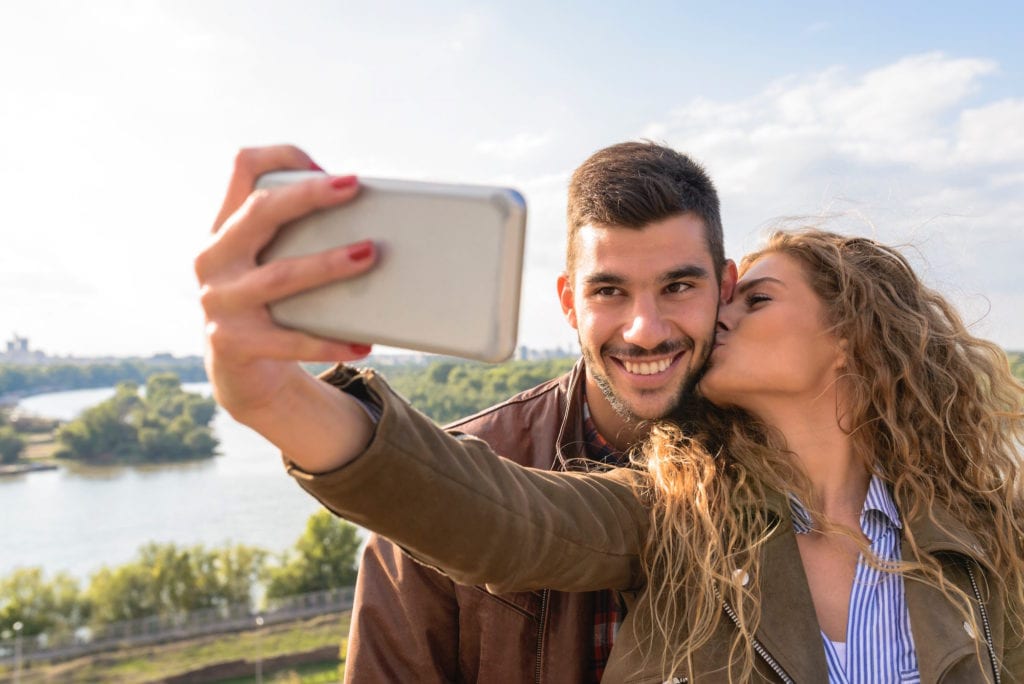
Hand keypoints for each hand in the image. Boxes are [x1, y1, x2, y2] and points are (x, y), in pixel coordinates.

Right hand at [195, 146, 375, 423]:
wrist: (240, 372)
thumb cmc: (273, 304)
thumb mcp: (273, 262)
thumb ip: (299, 235)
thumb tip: (374, 217)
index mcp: (225, 228)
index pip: (243, 168)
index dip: (282, 156)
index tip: (325, 166)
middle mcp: (214, 259)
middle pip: (258, 212)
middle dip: (308, 196)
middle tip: (352, 187)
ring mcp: (219, 302)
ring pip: (279, 276)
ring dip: (327, 264)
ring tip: (369, 254)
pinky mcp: (233, 343)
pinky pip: (288, 341)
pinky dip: (328, 342)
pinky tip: (361, 342)